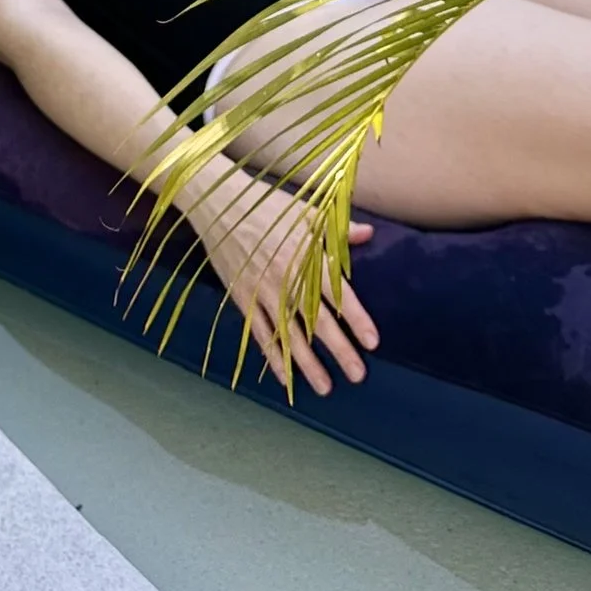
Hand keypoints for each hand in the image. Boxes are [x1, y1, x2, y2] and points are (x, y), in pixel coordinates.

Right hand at [178, 161, 377, 396]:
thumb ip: (337, 228)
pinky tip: (285, 376)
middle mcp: (287, 278)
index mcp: (306, 255)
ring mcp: (262, 291)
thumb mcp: (305, 211)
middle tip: (358, 375)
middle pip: (317, 321)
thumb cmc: (266, 204)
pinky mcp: (243, 298)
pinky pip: (260, 332)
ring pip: (290, 334)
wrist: (218, 202)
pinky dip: (273, 356)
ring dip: (308, 363)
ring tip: (326, 387)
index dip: (357, 319)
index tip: (372, 343)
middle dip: (340, 350)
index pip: (338, 294)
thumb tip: (368, 234)